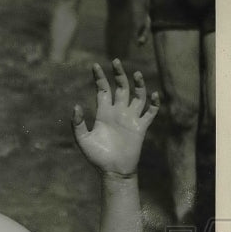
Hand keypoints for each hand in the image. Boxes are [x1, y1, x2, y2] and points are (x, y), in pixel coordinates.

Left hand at [72, 61, 158, 177]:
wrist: (112, 171)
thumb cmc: (96, 157)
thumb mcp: (82, 139)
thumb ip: (77, 123)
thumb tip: (76, 106)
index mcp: (103, 113)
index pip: (103, 90)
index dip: (99, 77)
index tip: (94, 65)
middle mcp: (118, 112)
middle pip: (120, 87)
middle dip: (118, 74)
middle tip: (115, 61)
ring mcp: (130, 118)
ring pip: (137, 96)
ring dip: (138, 84)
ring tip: (136, 73)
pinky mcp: (141, 127)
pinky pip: (150, 112)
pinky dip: (154, 103)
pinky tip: (153, 95)